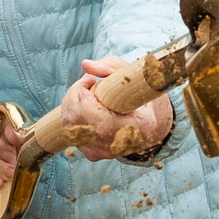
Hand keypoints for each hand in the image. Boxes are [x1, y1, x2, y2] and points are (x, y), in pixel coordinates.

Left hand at [55, 55, 174, 159]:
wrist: (148, 123)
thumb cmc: (141, 95)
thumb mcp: (134, 75)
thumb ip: (110, 67)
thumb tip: (85, 65)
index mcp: (140, 127)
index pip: (103, 123)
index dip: (88, 103)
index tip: (88, 82)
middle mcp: (121, 145)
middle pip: (81, 124)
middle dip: (75, 96)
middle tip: (86, 80)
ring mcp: (105, 152)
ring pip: (71, 127)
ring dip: (71, 103)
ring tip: (85, 89)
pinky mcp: (93, 153)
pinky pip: (70, 131)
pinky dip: (71, 113)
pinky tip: (82, 103)